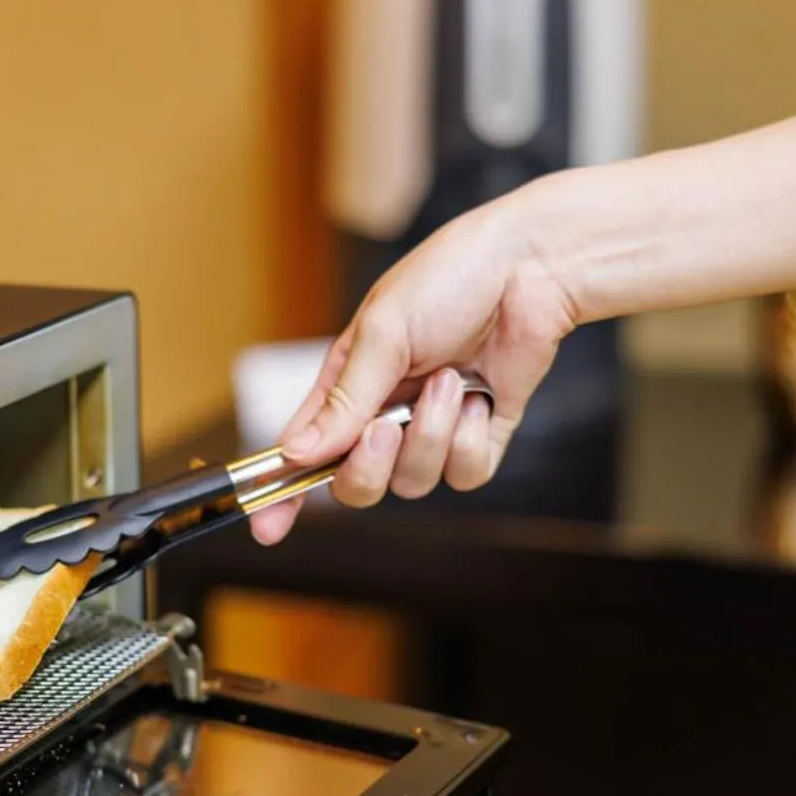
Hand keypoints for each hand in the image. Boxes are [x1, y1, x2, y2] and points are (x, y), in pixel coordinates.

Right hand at [249, 185, 576, 544]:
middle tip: (385, 428)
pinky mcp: (482, 436)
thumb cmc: (450, 278)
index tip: (264, 528)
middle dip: (368, 466)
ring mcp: (433, 429)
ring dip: (432, 435)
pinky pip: (465, 474)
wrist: (531, 267)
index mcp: (348, 385)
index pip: (303, 450)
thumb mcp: (383, 332)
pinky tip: (481, 397)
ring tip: (450, 381)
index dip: (281, 492)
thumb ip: (344, 400)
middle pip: (356, 484)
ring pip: (414, 482)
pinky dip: (472, 440)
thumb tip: (297, 453)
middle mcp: (386, 414)